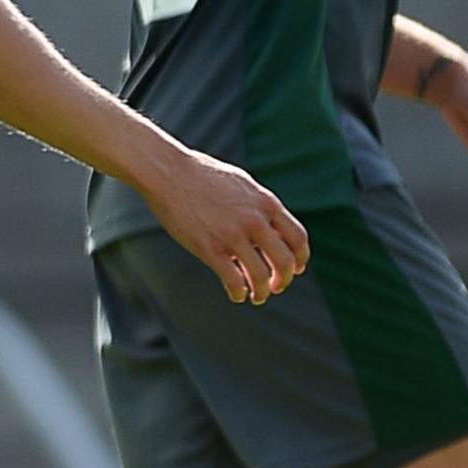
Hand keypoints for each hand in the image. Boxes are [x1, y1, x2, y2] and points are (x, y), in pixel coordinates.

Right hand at [141, 150, 309, 304]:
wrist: (167, 172)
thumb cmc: (200, 175)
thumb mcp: (241, 184)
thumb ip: (259, 206)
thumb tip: (272, 227)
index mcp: (265, 203)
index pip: (298, 238)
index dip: (300, 258)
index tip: (296, 269)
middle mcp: (254, 220)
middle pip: (284, 261)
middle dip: (284, 279)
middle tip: (277, 287)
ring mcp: (232, 235)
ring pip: (261, 276)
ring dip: (262, 292)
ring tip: (257, 296)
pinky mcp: (209, 248)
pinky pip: (233, 280)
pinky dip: (238, 293)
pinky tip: (236, 295)